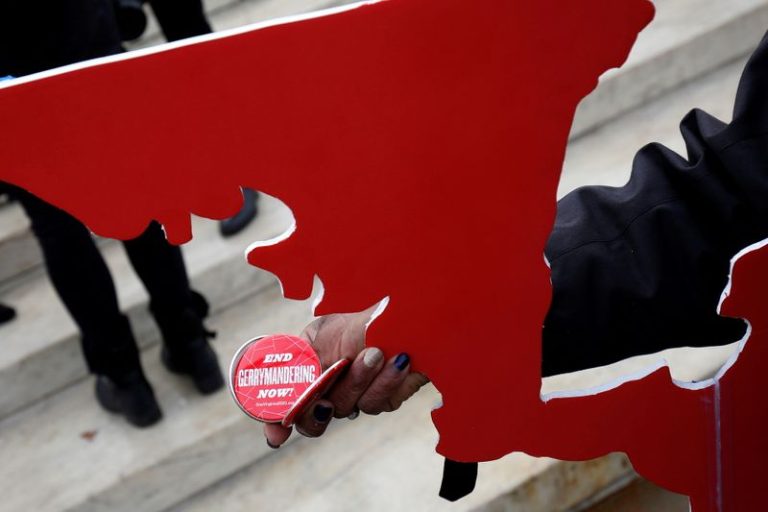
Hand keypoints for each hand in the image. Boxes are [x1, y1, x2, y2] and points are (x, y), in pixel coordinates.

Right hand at [263, 306, 428, 446]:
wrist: (398, 317)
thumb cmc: (355, 324)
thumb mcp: (317, 335)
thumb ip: (298, 361)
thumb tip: (284, 382)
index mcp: (307, 378)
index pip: (286, 410)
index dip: (277, 426)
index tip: (277, 435)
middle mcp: (329, 394)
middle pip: (313, 419)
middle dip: (324, 399)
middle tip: (335, 379)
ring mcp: (356, 400)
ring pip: (348, 407)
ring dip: (360, 379)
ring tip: (375, 352)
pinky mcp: (384, 400)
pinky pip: (379, 403)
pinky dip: (386, 380)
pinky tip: (397, 360)